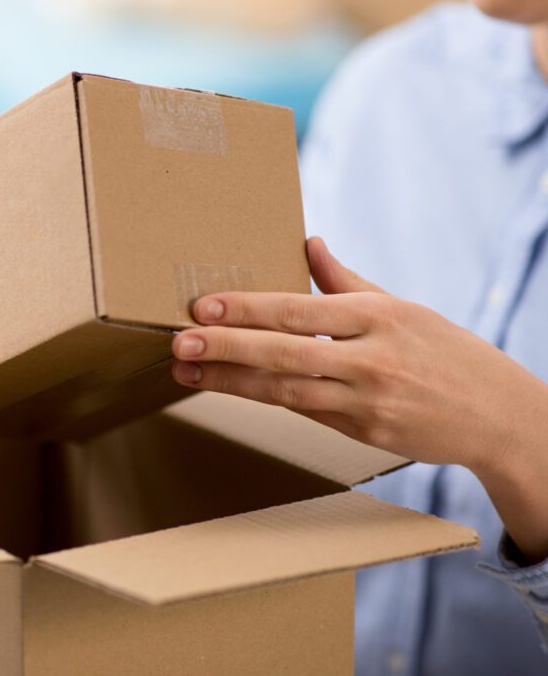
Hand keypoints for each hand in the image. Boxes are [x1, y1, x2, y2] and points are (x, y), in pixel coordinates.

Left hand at [172, 237, 547, 560]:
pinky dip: (265, 399)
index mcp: (379, 317)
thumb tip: (308, 242)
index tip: (204, 307)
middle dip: (227, 348)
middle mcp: (372, 359)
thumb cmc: (446, 352)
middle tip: (179, 342)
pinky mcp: (365, 433)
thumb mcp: (402, 307)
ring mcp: (367, 401)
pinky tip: (231, 389)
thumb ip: (347, 281)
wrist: (496, 414)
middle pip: (285, 353)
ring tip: (188, 371)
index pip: (300, 311)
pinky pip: (305, 412)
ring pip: (286, 390)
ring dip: (232, 382)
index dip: (249, 310)